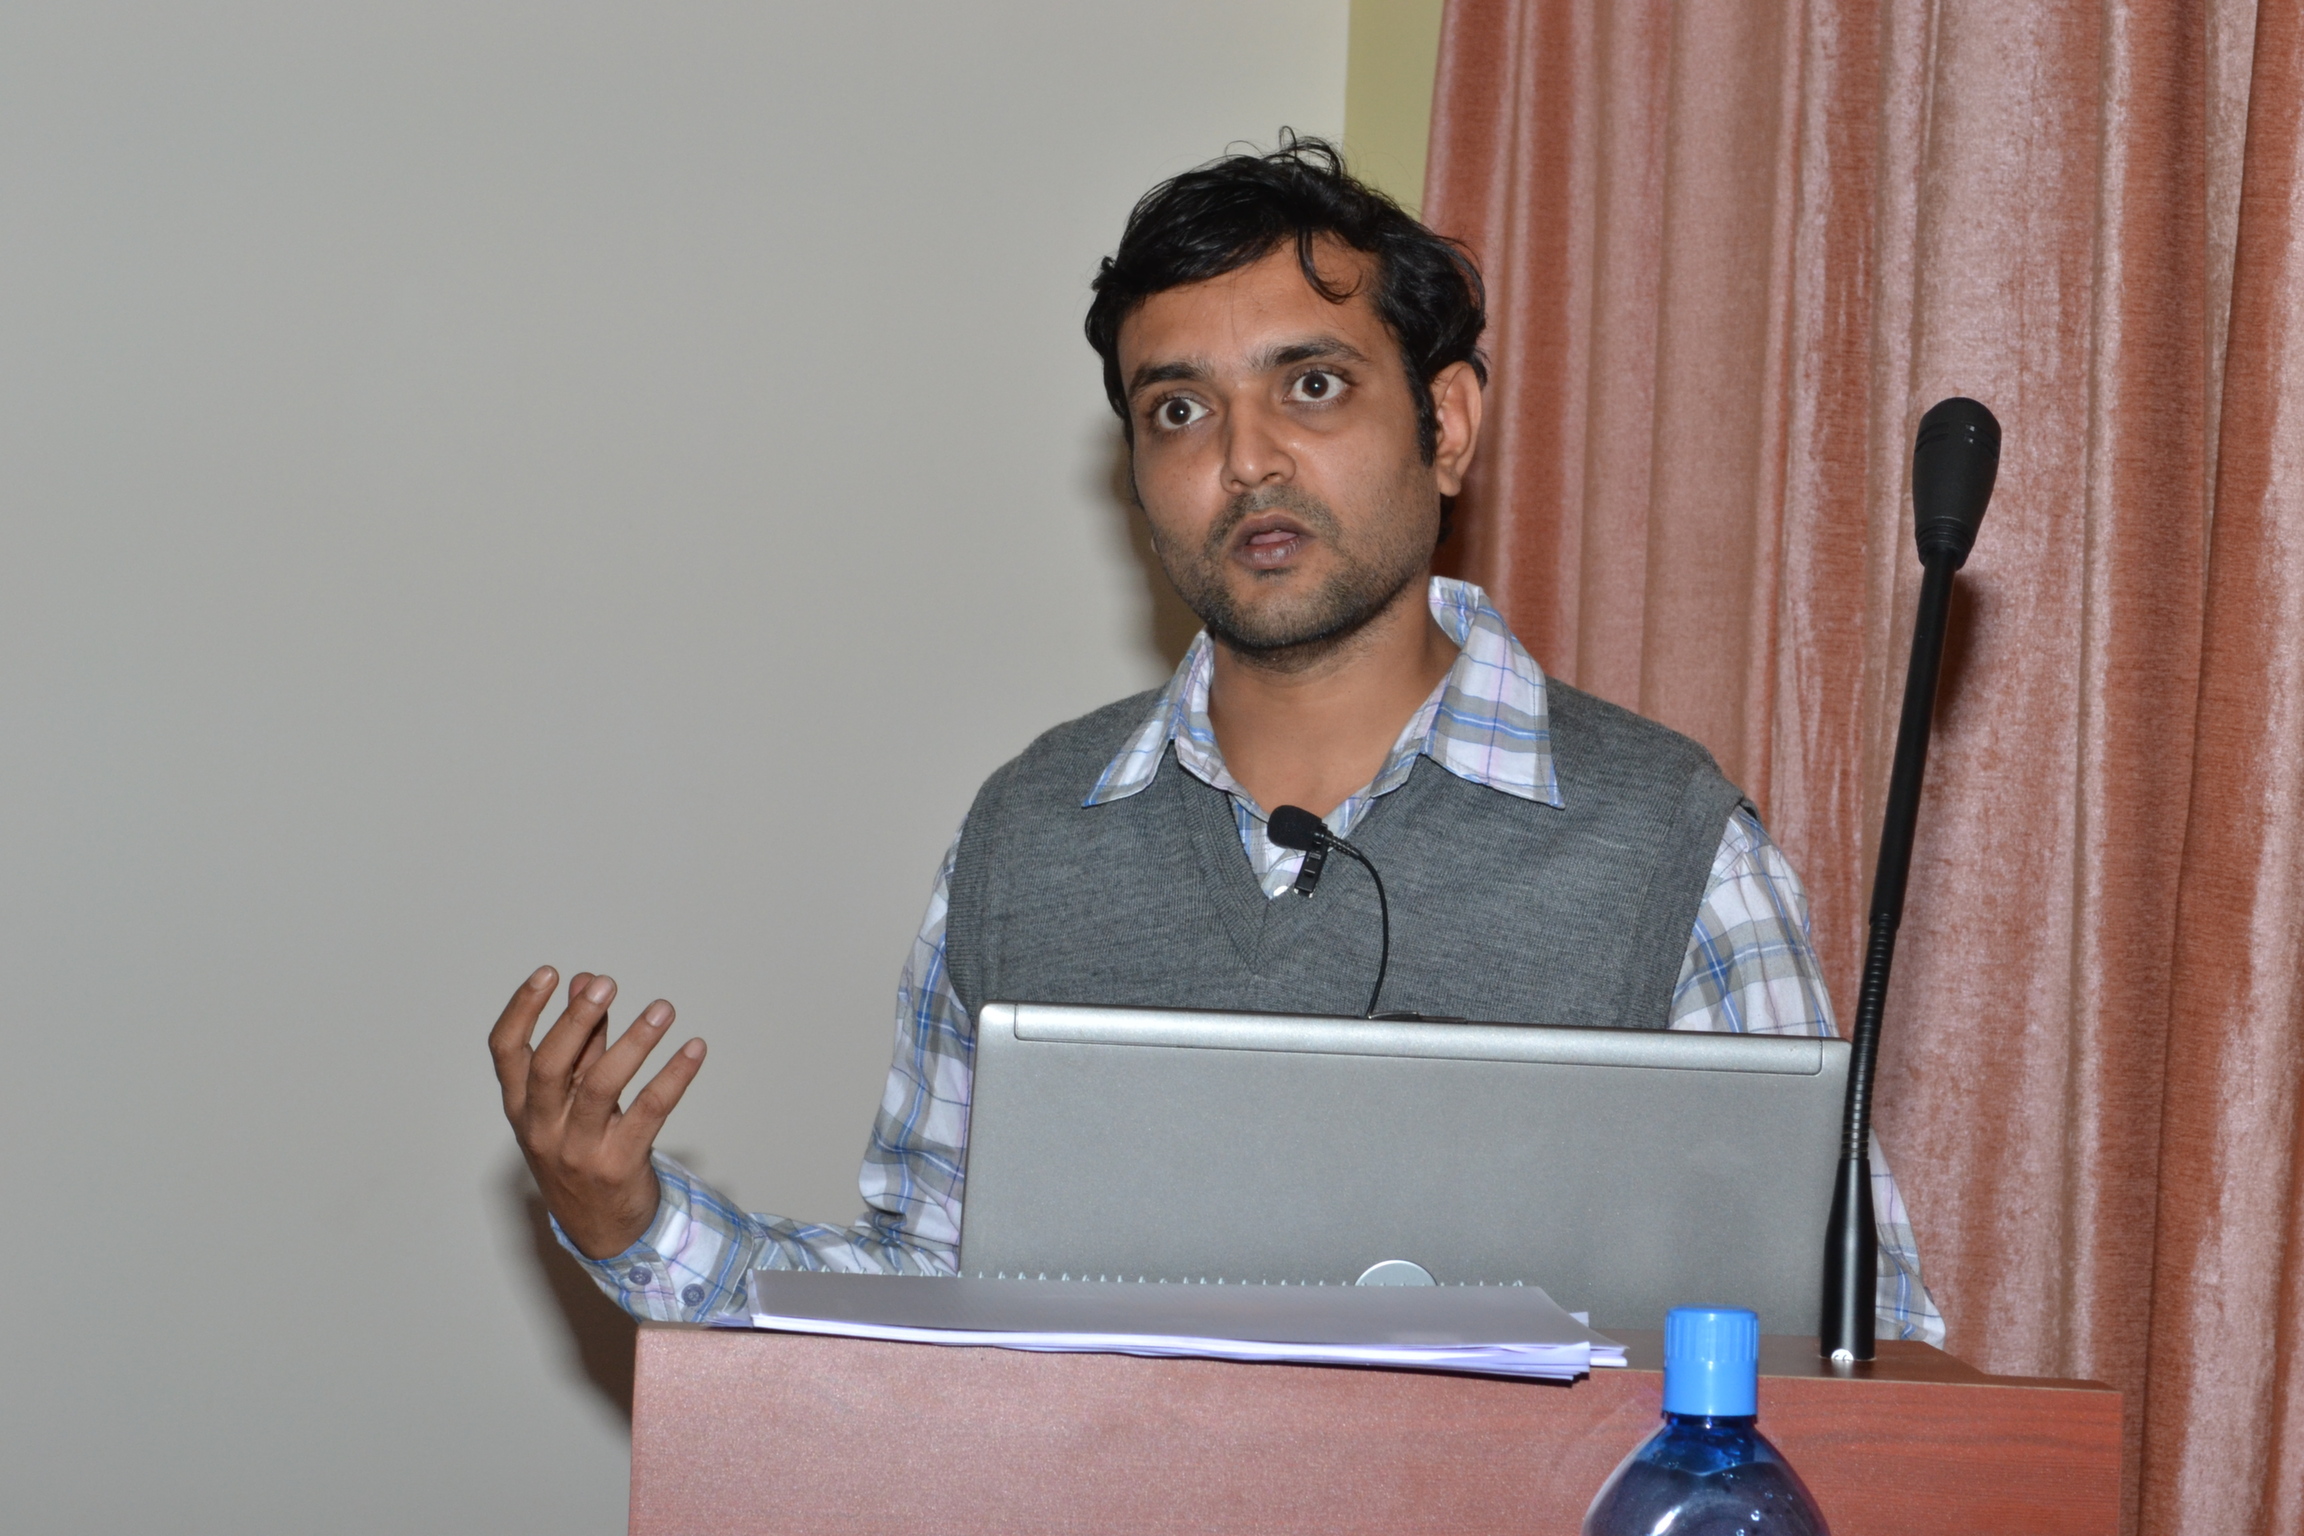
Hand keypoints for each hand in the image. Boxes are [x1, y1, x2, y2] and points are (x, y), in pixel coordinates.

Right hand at [489, 966, 705, 1258]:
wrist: (601, 1229)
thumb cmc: (581, 1150)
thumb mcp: (569, 1100)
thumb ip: (579, 1041)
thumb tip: (584, 982)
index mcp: (522, 1107)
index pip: (506, 1052)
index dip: (523, 1009)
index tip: (550, 973)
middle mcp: (543, 1128)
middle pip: (551, 1066)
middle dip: (576, 1019)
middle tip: (606, 984)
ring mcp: (579, 1150)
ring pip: (602, 1087)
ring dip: (635, 1042)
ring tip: (663, 1009)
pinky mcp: (619, 1165)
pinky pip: (649, 1112)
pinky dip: (673, 1076)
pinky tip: (694, 1049)